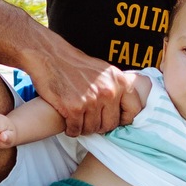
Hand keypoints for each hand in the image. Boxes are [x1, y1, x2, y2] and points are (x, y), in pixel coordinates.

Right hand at [29, 46, 144, 138]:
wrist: (50, 56)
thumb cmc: (76, 64)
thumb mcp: (105, 71)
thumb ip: (115, 87)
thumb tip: (124, 107)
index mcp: (119, 81)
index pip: (134, 109)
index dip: (124, 119)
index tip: (115, 120)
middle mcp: (109, 91)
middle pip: (111, 124)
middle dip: (100, 126)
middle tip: (91, 122)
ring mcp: (92, 100)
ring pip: (93, 129)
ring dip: (84, 128)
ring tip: (79, 122)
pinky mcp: (74, 107)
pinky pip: (76, 129)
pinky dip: (72, 130)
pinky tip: (69, 124)